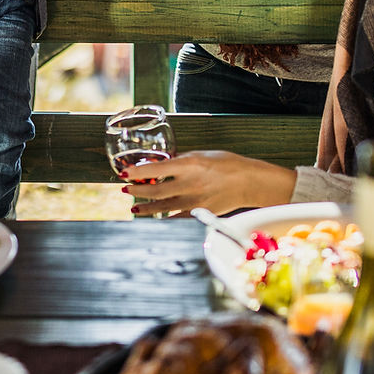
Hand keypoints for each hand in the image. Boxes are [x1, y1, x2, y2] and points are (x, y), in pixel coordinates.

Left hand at [119, 150, 298, 214]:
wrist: (249, 182)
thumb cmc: (227, 164)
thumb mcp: (202, 154)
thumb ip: (181, 160)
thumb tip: (161, 164)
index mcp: (190, 164)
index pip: (156, 169)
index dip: (137, 172)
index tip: (124, 172)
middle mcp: (189, 183)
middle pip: (154, 190)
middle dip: (136, 191)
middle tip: (126, 189)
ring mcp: (194, 200)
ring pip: (162, 207)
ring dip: (145, 208)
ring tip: (134, 207)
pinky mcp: (200, 213)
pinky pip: (176, 219)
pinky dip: (164, 219)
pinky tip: (155, 218)